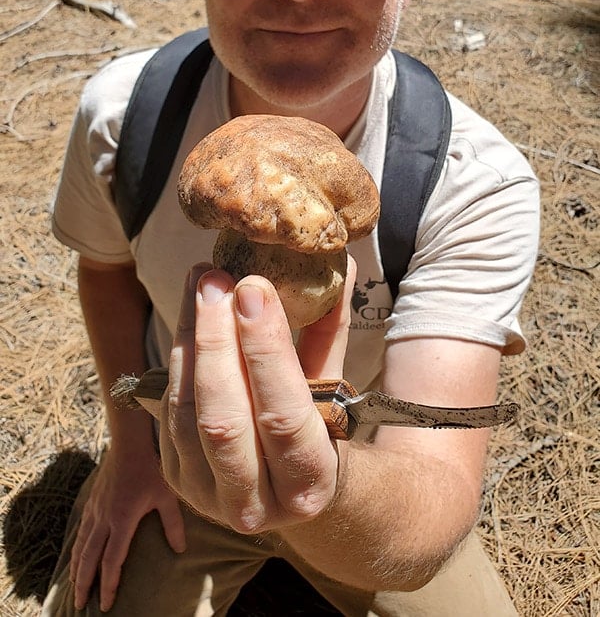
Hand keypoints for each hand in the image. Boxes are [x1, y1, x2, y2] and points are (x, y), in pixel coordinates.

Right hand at [70, 444, 185, 611]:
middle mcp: (104, 517)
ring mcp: (96, 508)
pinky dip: (76, 547)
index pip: (112, 560)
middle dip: (84, 584)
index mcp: (122, 519)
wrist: (130, 440)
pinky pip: (81, 529)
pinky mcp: (93, 500)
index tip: (106, 605)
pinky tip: (76, 554)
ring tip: (74, 587)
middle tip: (78, 606)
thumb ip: (173, 523)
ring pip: (81, 544)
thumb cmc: (152, 466)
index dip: (108, 584)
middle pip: (89, 558)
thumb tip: (180, 550)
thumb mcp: (167, 494)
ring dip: (76, 568)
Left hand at [160, 257, 355, 533]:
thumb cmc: (319, 424)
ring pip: (187, 414)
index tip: (254, 288)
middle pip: (224, 420)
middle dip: (215, 341)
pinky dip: (178, 358)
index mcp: (309, 484)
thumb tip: (342, 261)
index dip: (265, 351)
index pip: (284, 417)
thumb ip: (332, 327)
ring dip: (190, 340)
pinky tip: (190, 314)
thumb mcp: (332, 382)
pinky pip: (169, 412)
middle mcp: (256, 507)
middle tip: (215, 279)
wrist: (294, 485)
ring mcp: (208, 497)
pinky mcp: (177, 479)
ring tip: (199, 282)